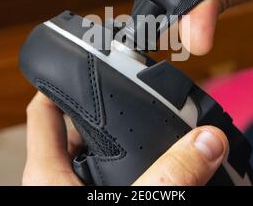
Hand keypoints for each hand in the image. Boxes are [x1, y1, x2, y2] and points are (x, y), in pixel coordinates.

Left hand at [22, 92, 227, 185]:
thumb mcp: (136, 202)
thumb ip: (171, 176)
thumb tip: (209, 141)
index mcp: (48, 174)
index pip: (44, 110)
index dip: (61, 81)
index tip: (87, 61)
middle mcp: (58, 182)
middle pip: (77, 129)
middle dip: (107, 111)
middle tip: (141, 95)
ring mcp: (77, 195)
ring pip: (98, 156)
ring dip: (126, 143)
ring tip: (155, 127)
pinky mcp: (96, 202)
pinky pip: (112, 179)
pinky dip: (134, 170)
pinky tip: (159, 170)